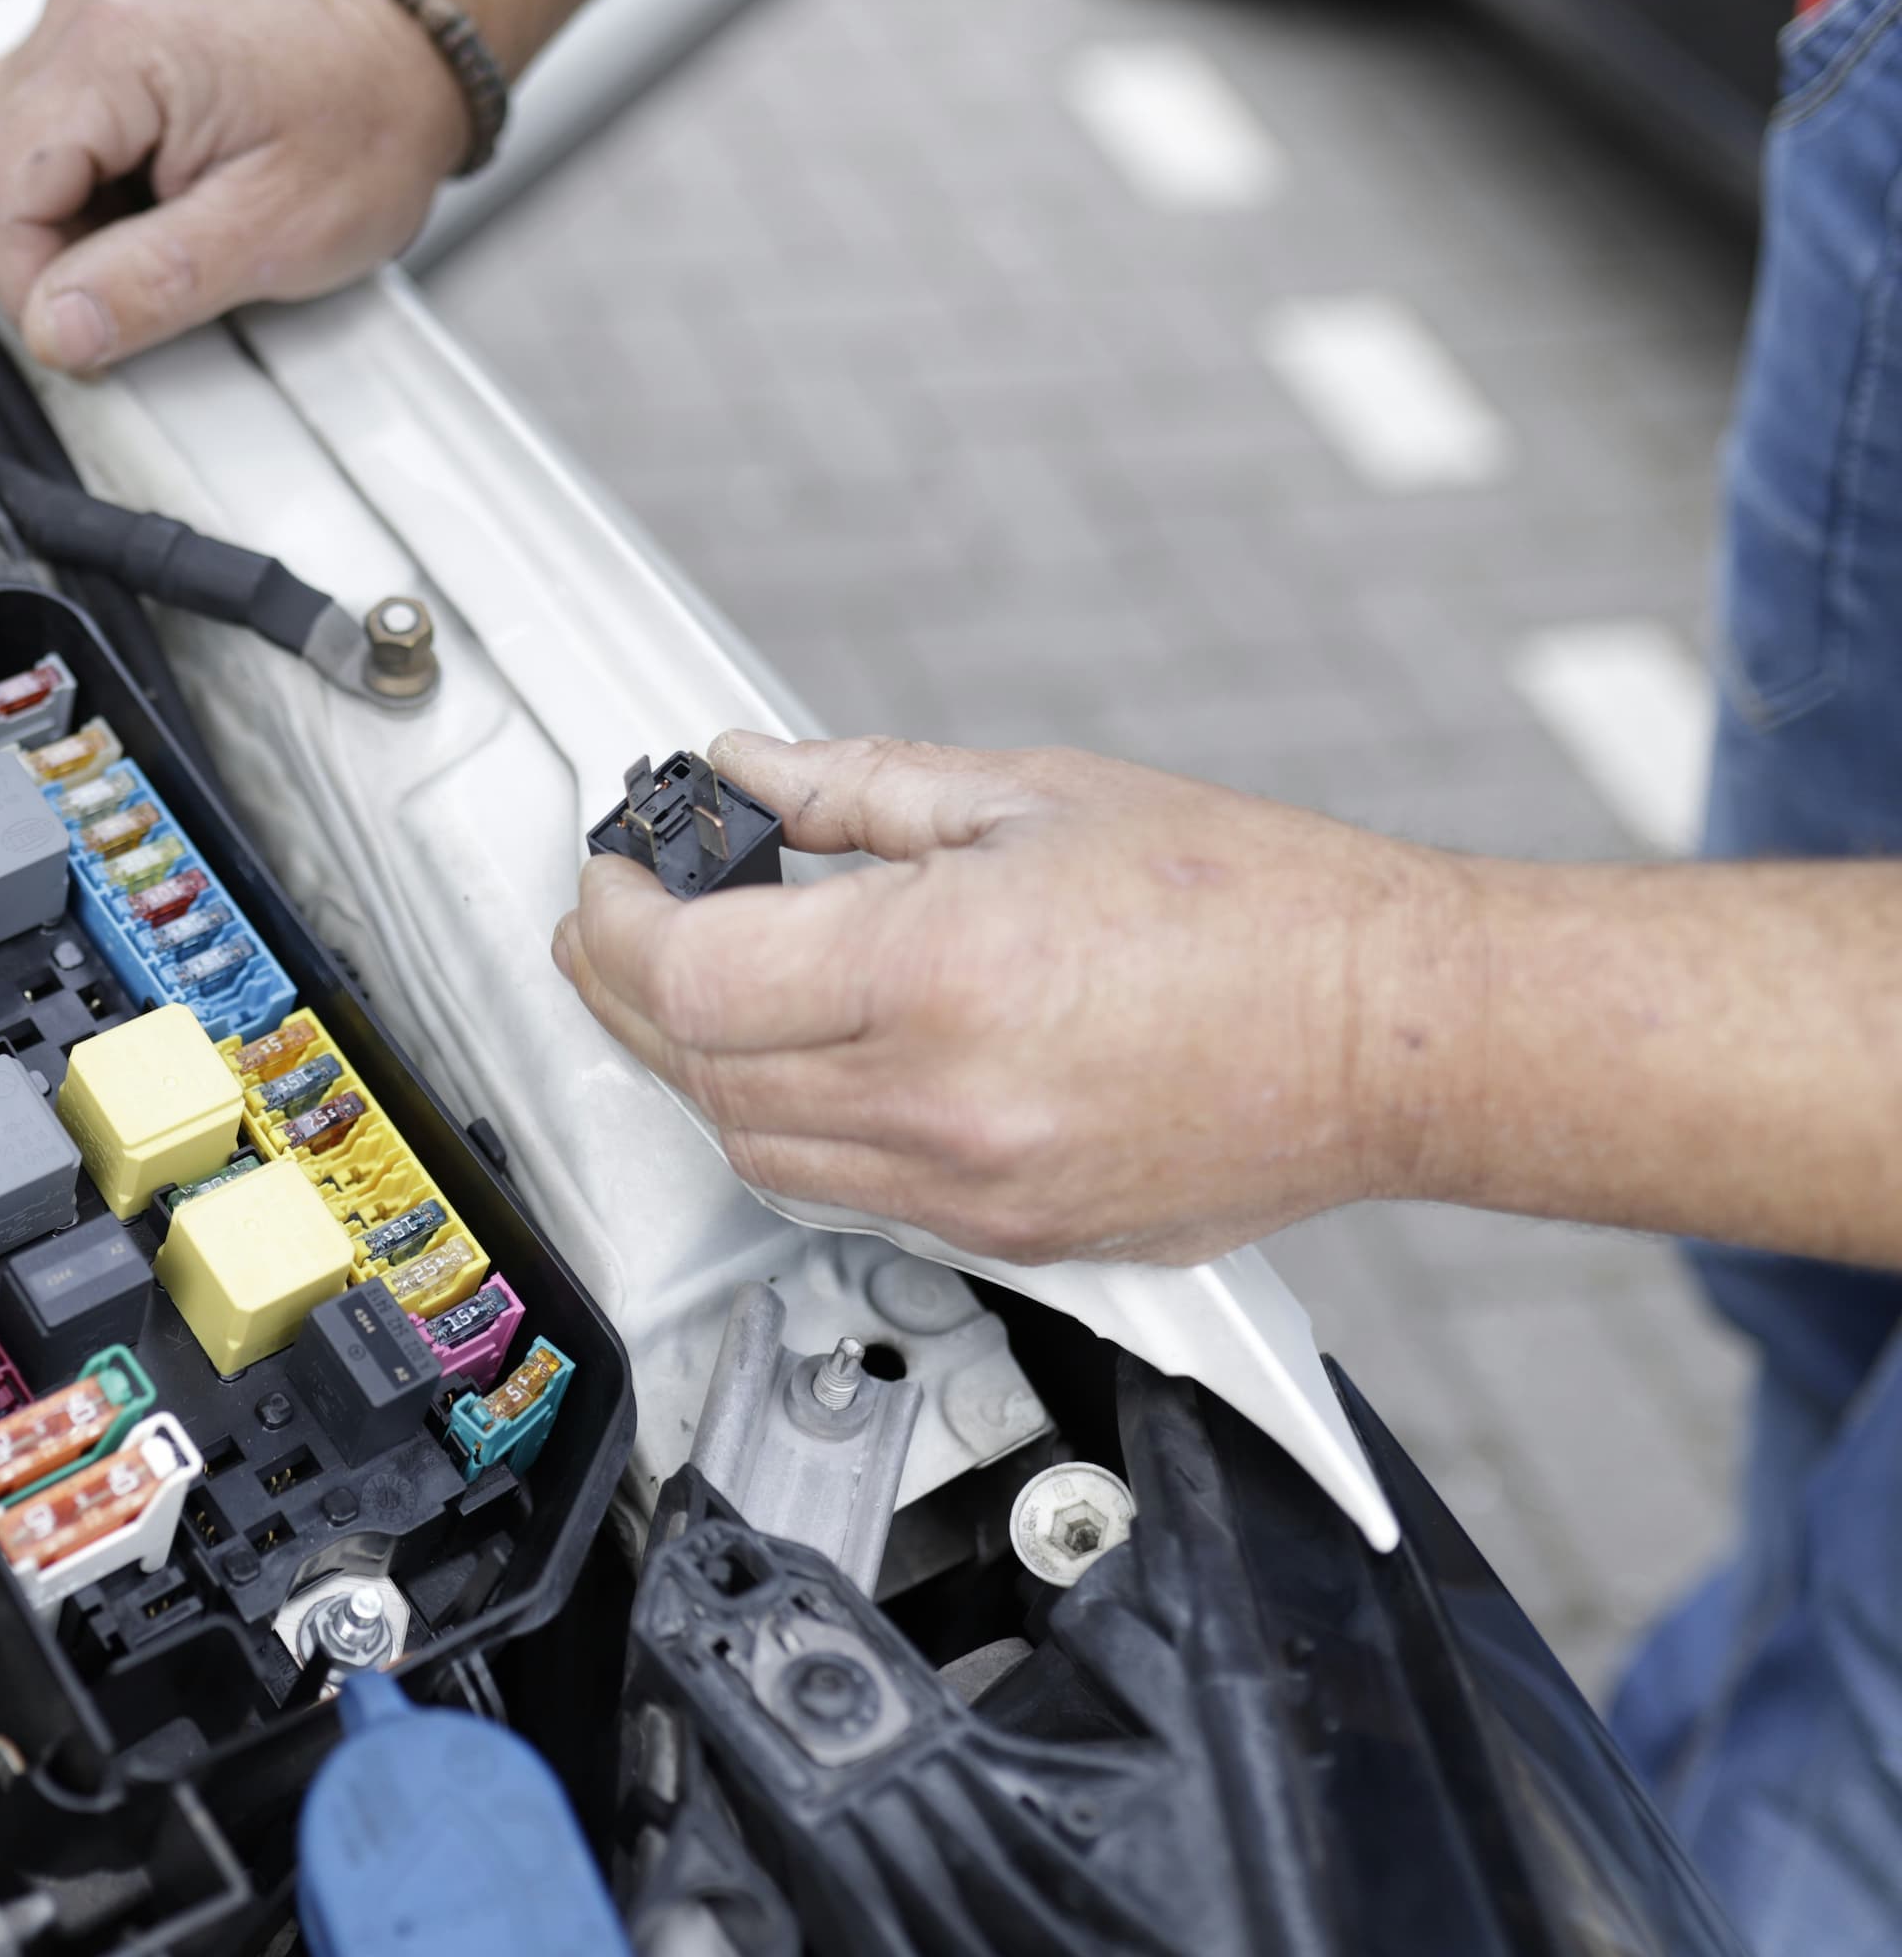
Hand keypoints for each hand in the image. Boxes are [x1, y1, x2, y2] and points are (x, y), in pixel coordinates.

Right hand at [0, 0, 468, 375]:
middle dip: (41, 258)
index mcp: (115, 53)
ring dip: (49, 229)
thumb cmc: (363, 129)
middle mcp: (80, 25)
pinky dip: (63, 200)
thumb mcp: (271, 232)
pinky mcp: (85, 61)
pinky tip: (129, 209)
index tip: (91, 329)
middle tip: (136, 281)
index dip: (32, 285)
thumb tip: (57, 328)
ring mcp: (76, 35)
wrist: (402, 74)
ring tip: (142, 237)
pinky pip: (23, 148)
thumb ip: (152, 286)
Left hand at [552, 732, 1478, 1264]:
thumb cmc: (1260, 909)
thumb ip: (858, 789)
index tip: (612, 878)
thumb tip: (749, 772)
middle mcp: (943, 1104)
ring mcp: (973, 1190)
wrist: (1399, 1034)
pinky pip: (841, 1195)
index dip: (619, 921)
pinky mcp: (1011, 1240)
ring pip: (754, 1151)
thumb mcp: (1034, 795)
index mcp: (939, 974)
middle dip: (630, 990)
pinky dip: (786, 1126)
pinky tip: (794, 1058)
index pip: (692, 974)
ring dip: (699, 1068)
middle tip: (621, 920)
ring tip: (696, 985)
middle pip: (702, 1070)